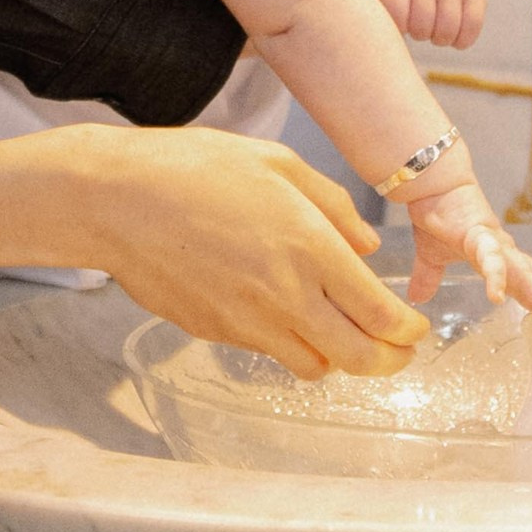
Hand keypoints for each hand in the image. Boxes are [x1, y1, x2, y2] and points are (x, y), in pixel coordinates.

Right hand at [0, 127, 426, 379]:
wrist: (115, 200)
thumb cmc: (193, 168)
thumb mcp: (277, 164)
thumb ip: (334, 207)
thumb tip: (368, 247)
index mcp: (311, 248)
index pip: (381, 316)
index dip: (409, 332)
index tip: (417, 329)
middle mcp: (286, 296)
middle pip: (359, 359)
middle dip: (390, 362)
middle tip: (398, 352)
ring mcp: (249, 322)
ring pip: (316, 367)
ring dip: (338, 357)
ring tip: (340, 332)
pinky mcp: (217, 333)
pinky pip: (270, 354)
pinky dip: (291, 346)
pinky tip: (284, 315)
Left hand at [369, 0, 486, 48]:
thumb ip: (368, 10)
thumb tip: (364, 43)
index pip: (397, 13)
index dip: (400, 27)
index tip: (400, 23)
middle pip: (422, 26)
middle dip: (420, 34)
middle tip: (419, 28)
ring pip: (448, 30)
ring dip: (440, 39)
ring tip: (434, 32)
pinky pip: (472, 27)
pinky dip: (462, 40)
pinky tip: (454, 36)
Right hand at [402, 154, 531, 314]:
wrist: (431, 183)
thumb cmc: (437, 212)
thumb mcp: (431, 255)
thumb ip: (428, 276)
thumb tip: (416, 297)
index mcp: (496, 255)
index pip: (526, 279)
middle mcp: (502, 249)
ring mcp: (494, 242)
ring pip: (521, 272)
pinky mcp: (478, 235)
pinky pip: (491, 259)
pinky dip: (496, 278)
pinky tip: (497, 298)